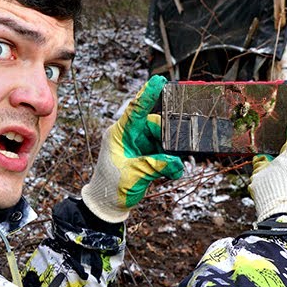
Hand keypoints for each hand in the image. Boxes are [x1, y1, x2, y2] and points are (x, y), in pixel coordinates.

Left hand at [81, 76, 184, 222]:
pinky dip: (170, 161)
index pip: (135, 110)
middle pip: (155, 125)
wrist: (108, 206)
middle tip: (178, 149)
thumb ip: (157, 165)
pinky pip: (163, 152)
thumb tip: (177, 162)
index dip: (148, 95)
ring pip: (162, 139)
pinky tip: (174, 171)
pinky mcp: (145, 155)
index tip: (159, 80)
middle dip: (169, 136)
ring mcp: (138, 145)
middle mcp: (129, 136)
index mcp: (119, 134)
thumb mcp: (135, 176)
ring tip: (175, 168)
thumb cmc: (112, 188)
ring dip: (171, 152)